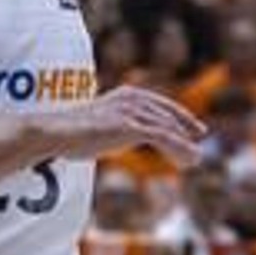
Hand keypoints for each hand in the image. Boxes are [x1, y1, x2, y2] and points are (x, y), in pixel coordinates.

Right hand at [42, 86, 208, 168]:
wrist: (55, 133)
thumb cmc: (72, 133)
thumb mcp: (100, 125)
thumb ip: (116, 126)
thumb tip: (123, 134)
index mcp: (126, 94)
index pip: (161, 104)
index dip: (180, 116)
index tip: (194, 128)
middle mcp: (132, 98)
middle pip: (168, 115)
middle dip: (186, 128)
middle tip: (200, 142)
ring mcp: (131, 111)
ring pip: (169, 128)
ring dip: (185, 145)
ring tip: (195, 160)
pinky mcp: (130, 126)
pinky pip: (164, 137)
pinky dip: (180, 148)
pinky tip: (189, 159)